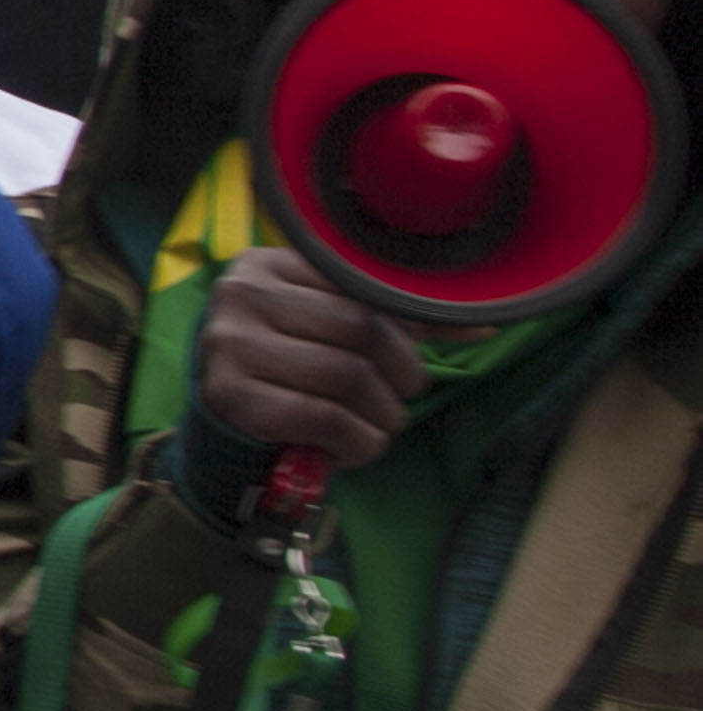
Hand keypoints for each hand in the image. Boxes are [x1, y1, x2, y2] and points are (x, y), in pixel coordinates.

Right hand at [190, 246, 425, 471]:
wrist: (224, 416)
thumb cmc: (291, 362)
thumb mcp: (333, 326)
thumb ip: (399, 318)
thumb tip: (485, 325)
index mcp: (268, 263)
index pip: (360, 285)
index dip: (402, 328)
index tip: (410, 358)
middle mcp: (241, 294)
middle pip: (359, 327)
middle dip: (401, 372)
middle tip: (401, 396)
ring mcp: (230, 344)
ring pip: (346, 374)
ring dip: (384, 413)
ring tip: (382, 425)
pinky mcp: (230, 395)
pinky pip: (322, 417)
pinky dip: (358, 441)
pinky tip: (358, 446)